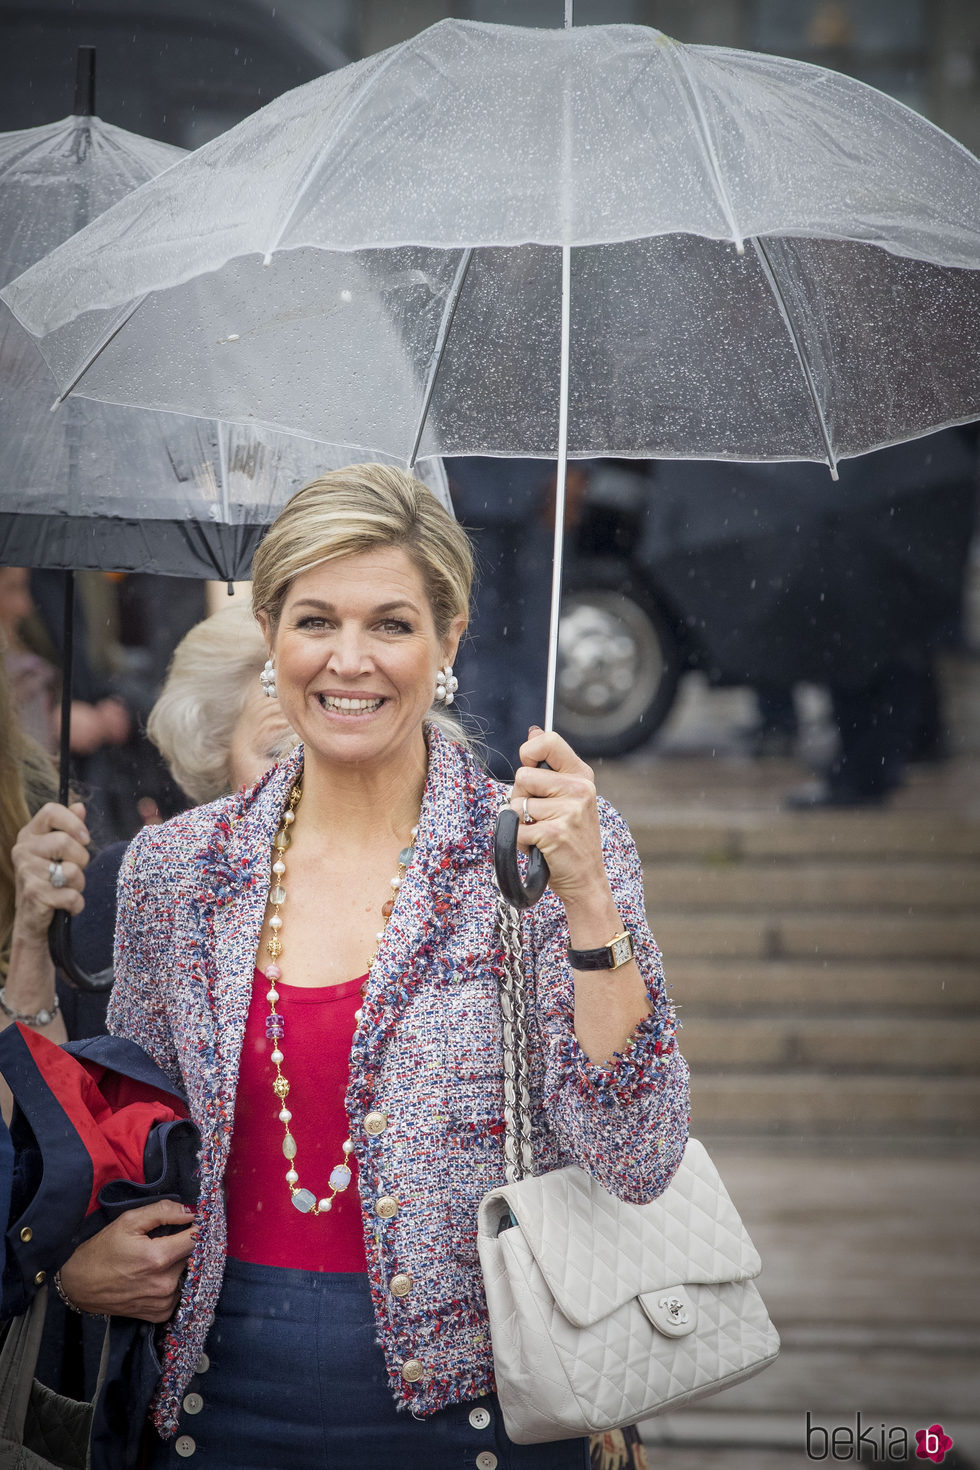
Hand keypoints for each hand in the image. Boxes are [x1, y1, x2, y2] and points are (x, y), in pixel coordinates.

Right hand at [11, 801, 89, 942]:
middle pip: (64, 841)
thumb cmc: (50, 881)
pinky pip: (71, 895)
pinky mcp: (34, 894)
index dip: (73, 823)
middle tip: (74, 871)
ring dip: (79, 884)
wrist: (33, 920)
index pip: (51, 811)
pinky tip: (65, 906)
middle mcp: (22, 850)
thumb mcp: (59, 852)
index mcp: (29, 834)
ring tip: (67, 889)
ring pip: (71, 870)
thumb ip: (70, 828)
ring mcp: (26, 872)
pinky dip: (76, 904)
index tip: (85, 839)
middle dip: (81, 860)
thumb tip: (80, 805)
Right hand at [58, 1201, 197, 1321]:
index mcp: (158, 1258)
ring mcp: (163, 1302)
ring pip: (187, 1274)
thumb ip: (163, 1212)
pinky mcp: (160, 1314)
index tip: (197, 1221)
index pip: (197, 1239)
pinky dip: (173, 1282)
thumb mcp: (128, 1221)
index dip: (199, 1227)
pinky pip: (179, 1293)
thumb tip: (191, 1211)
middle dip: (185, 1245)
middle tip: (170, 1239)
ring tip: (160, 1258)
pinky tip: (157, 1276)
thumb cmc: (103, 1250)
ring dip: (180, 1264)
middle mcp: (165, 1284)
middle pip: (193, 1257)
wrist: (80, 1286)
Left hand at [508, 727, 608, 909]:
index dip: (529, 752)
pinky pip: (515, 828)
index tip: (530, 766)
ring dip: (520, 822)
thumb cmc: (572, 837)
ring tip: (541, 833)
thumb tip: (534, 731)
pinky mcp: (553, 833)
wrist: (586, 879)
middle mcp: (579, 789)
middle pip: (523, 775)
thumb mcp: (568, 796)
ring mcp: (568, 811)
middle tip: (540, 816)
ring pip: (516, 804)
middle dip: (521, 797)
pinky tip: (538, 848)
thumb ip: (550, 765)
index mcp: (581, 775)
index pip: (548, 741)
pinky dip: (519, 842)